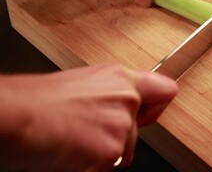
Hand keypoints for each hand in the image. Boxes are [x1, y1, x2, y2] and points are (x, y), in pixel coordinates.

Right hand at [0, 63, 176, 170]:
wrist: (17, 117)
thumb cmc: (39, 101)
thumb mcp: (85, 84)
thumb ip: (112, 94)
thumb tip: (123, 106)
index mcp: (120, 79)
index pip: (165, 90)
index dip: (156, 107)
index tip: (147, 115)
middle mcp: (127, 99)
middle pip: (138, 130)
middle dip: (118, 136)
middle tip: (89, 131)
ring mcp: (121, 125)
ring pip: (124, 150)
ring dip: (103, 151)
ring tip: (76, 138)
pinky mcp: (111, 151)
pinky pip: (109, 165)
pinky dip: (92, 165)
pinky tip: (73, 151)